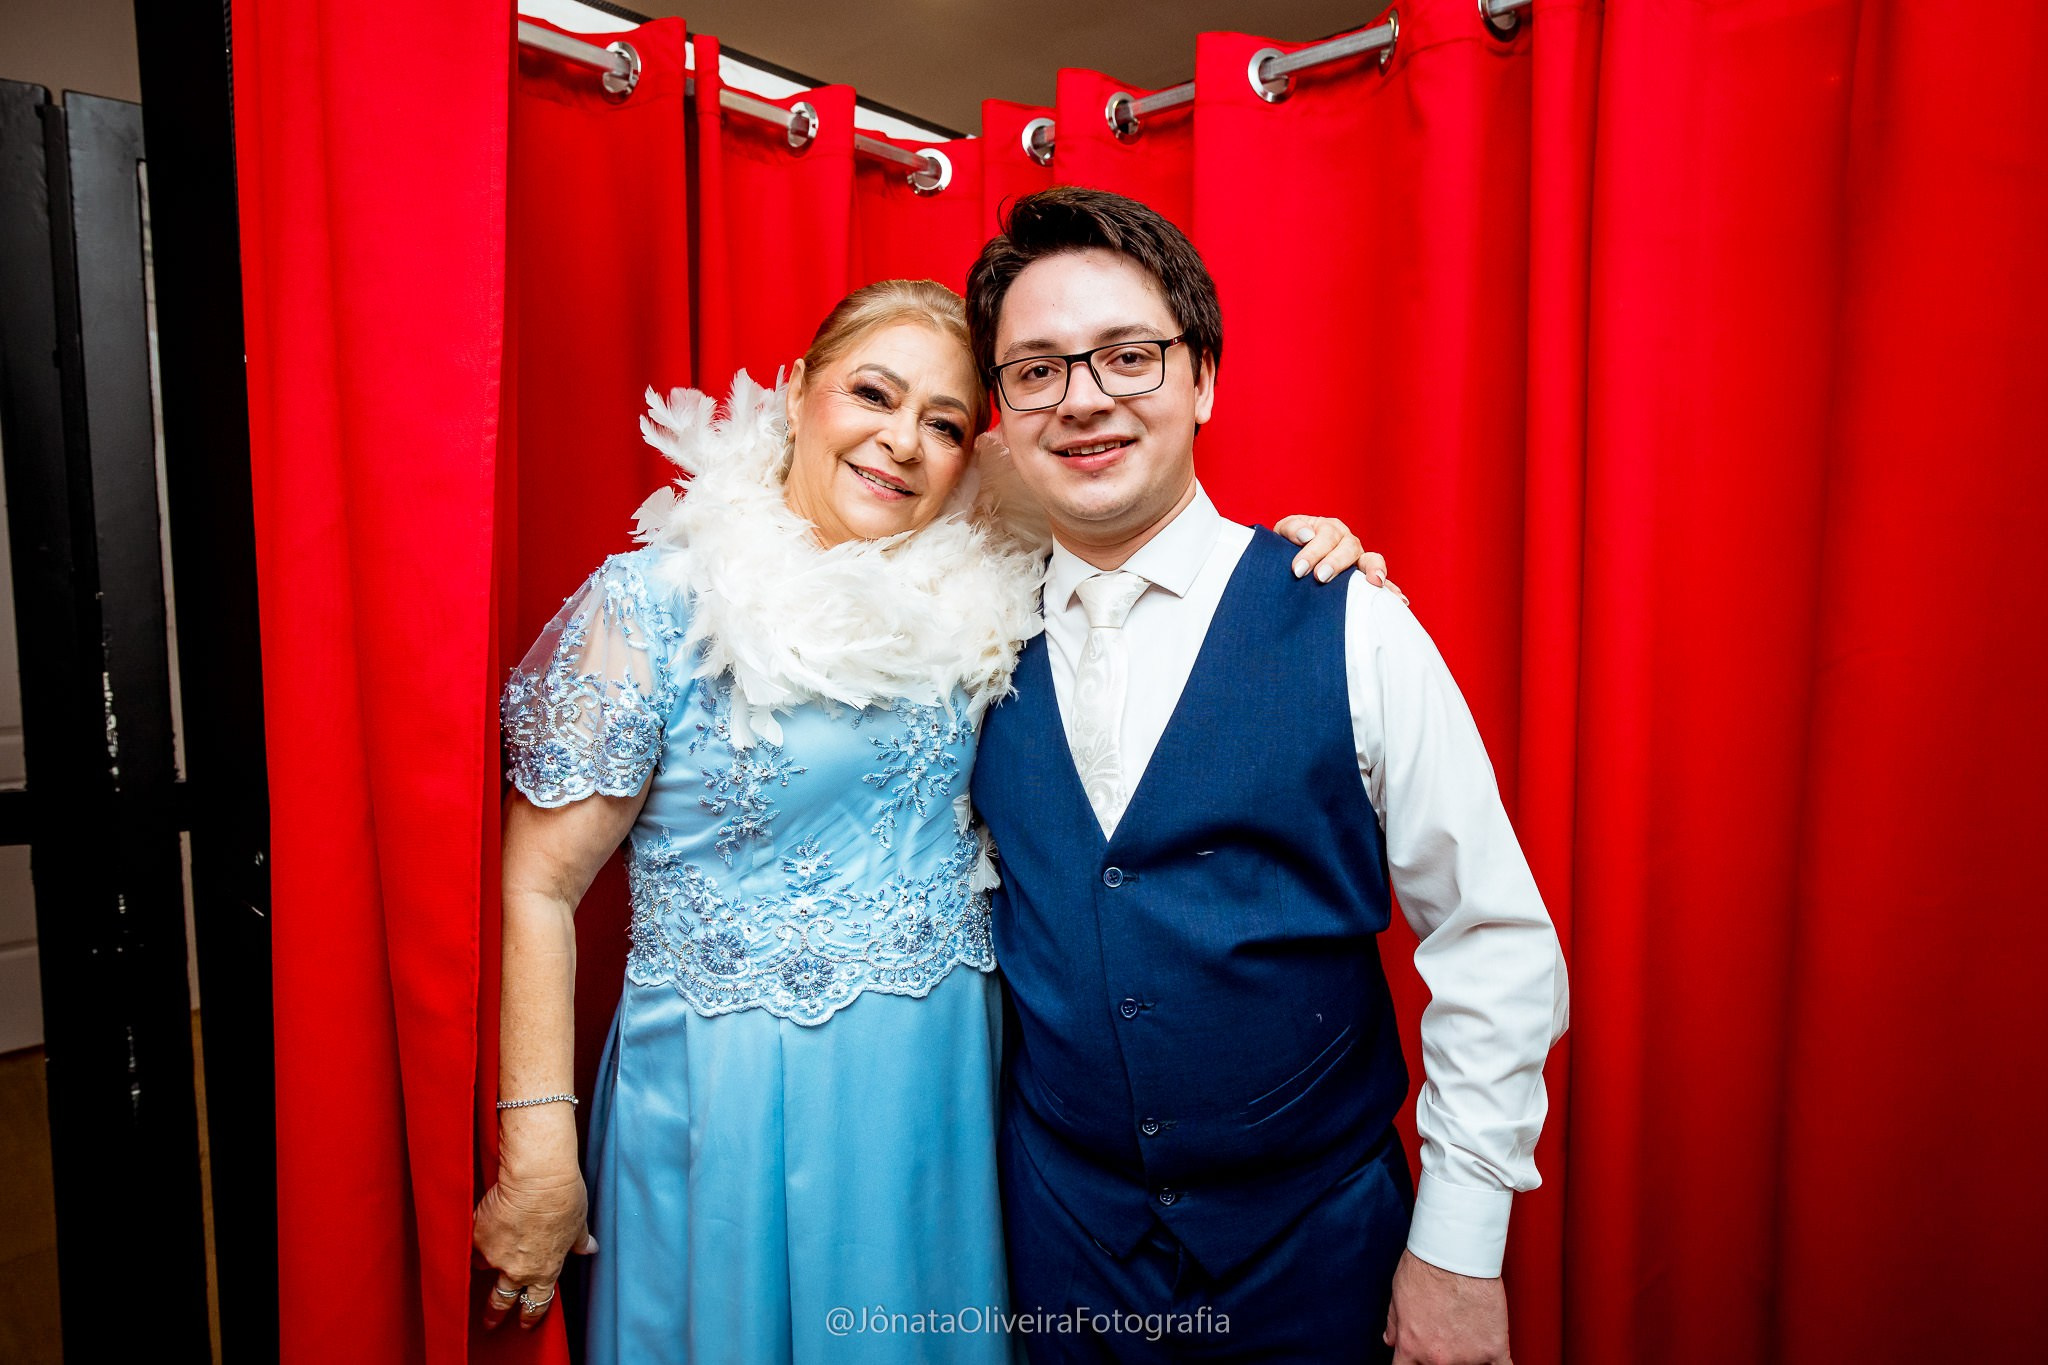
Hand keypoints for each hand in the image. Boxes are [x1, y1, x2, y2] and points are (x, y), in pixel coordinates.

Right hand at [472, 1161, 597, 1330]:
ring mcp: (494, 1255)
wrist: (536, 1179)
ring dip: (485, 1263)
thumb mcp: (578, 1223)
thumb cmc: (563, 1198)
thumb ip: (579, 1241)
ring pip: (484, 1267)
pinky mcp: (477, 1236)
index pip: (537, 1302)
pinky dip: (475, 1238)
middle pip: (502, 1300)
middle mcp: (517, 1269)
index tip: (525, 1323)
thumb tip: (590, 1248)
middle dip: (495, 1314)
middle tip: (490, 1323)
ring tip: (483, 1258)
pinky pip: (472, 1243)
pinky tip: (476, 1229)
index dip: (531, 1314)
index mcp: (545, 1270)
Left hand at [1273, 514, 1405, 600]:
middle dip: (1335, 562)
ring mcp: (1358, 557)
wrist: (1292, 556)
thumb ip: (1292, 529)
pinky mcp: (1364, 575)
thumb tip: (1306, 536)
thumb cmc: (1288, 544)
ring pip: (1369, 559)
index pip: (1324, 537)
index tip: (1298, 569)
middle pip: (1347, 548)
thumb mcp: (1284, 532)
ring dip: (1373, 570)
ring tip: (1374, 582)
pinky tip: (1400, 600)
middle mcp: (1347, 541)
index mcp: (1328, 528)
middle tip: (1320, 577)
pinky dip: (1391, 589)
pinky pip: (1381, 581)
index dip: (1313, 552)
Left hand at [1382, 1249, 1511, 1363]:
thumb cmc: (1426, 1267)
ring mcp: (1468, 1357)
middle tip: (1448, 1340)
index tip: (1420, 1358)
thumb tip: (1390, 1340)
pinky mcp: (1494, 1349)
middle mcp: (1438, 1358)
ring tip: (1468, 1338)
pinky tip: (1494, 1359)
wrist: (1455, 1253)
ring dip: (1469, 1358)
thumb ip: (1395, 1324)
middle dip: (1440, 1359)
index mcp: (1412, 1347)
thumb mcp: (1398, 1295)